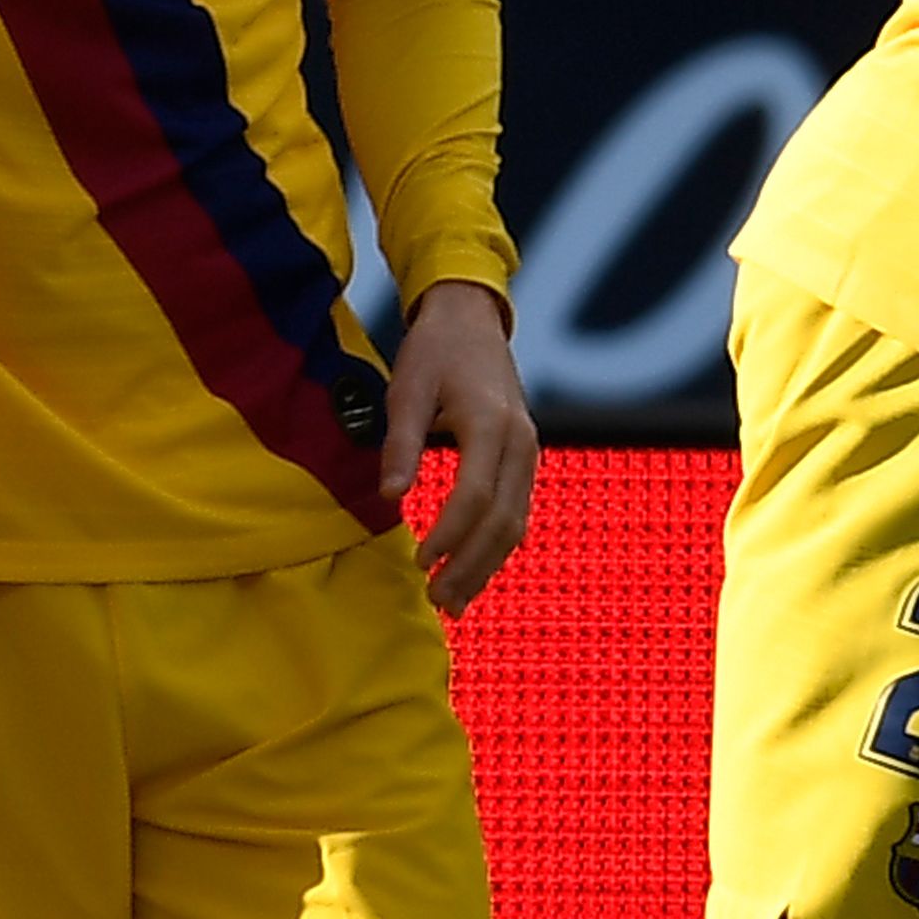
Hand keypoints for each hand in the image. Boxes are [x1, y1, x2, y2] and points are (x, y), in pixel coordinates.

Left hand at [380, 277, 536, 610]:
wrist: (472, 318)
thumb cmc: (435, 351)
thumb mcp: (406, 389)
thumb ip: (400, 443)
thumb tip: (390, 496)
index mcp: (490, 423)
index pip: (475, 495)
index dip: (448, 534)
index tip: (420, 560)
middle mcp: (519, 442)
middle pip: (502, 520)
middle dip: (470, 565)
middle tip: (437, 598)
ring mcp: (528, 451)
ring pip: (515, 524)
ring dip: (485, 566)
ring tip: (454, 600)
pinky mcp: (524, 458)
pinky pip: (517, 512)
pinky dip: (497, 547)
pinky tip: (476, 570)